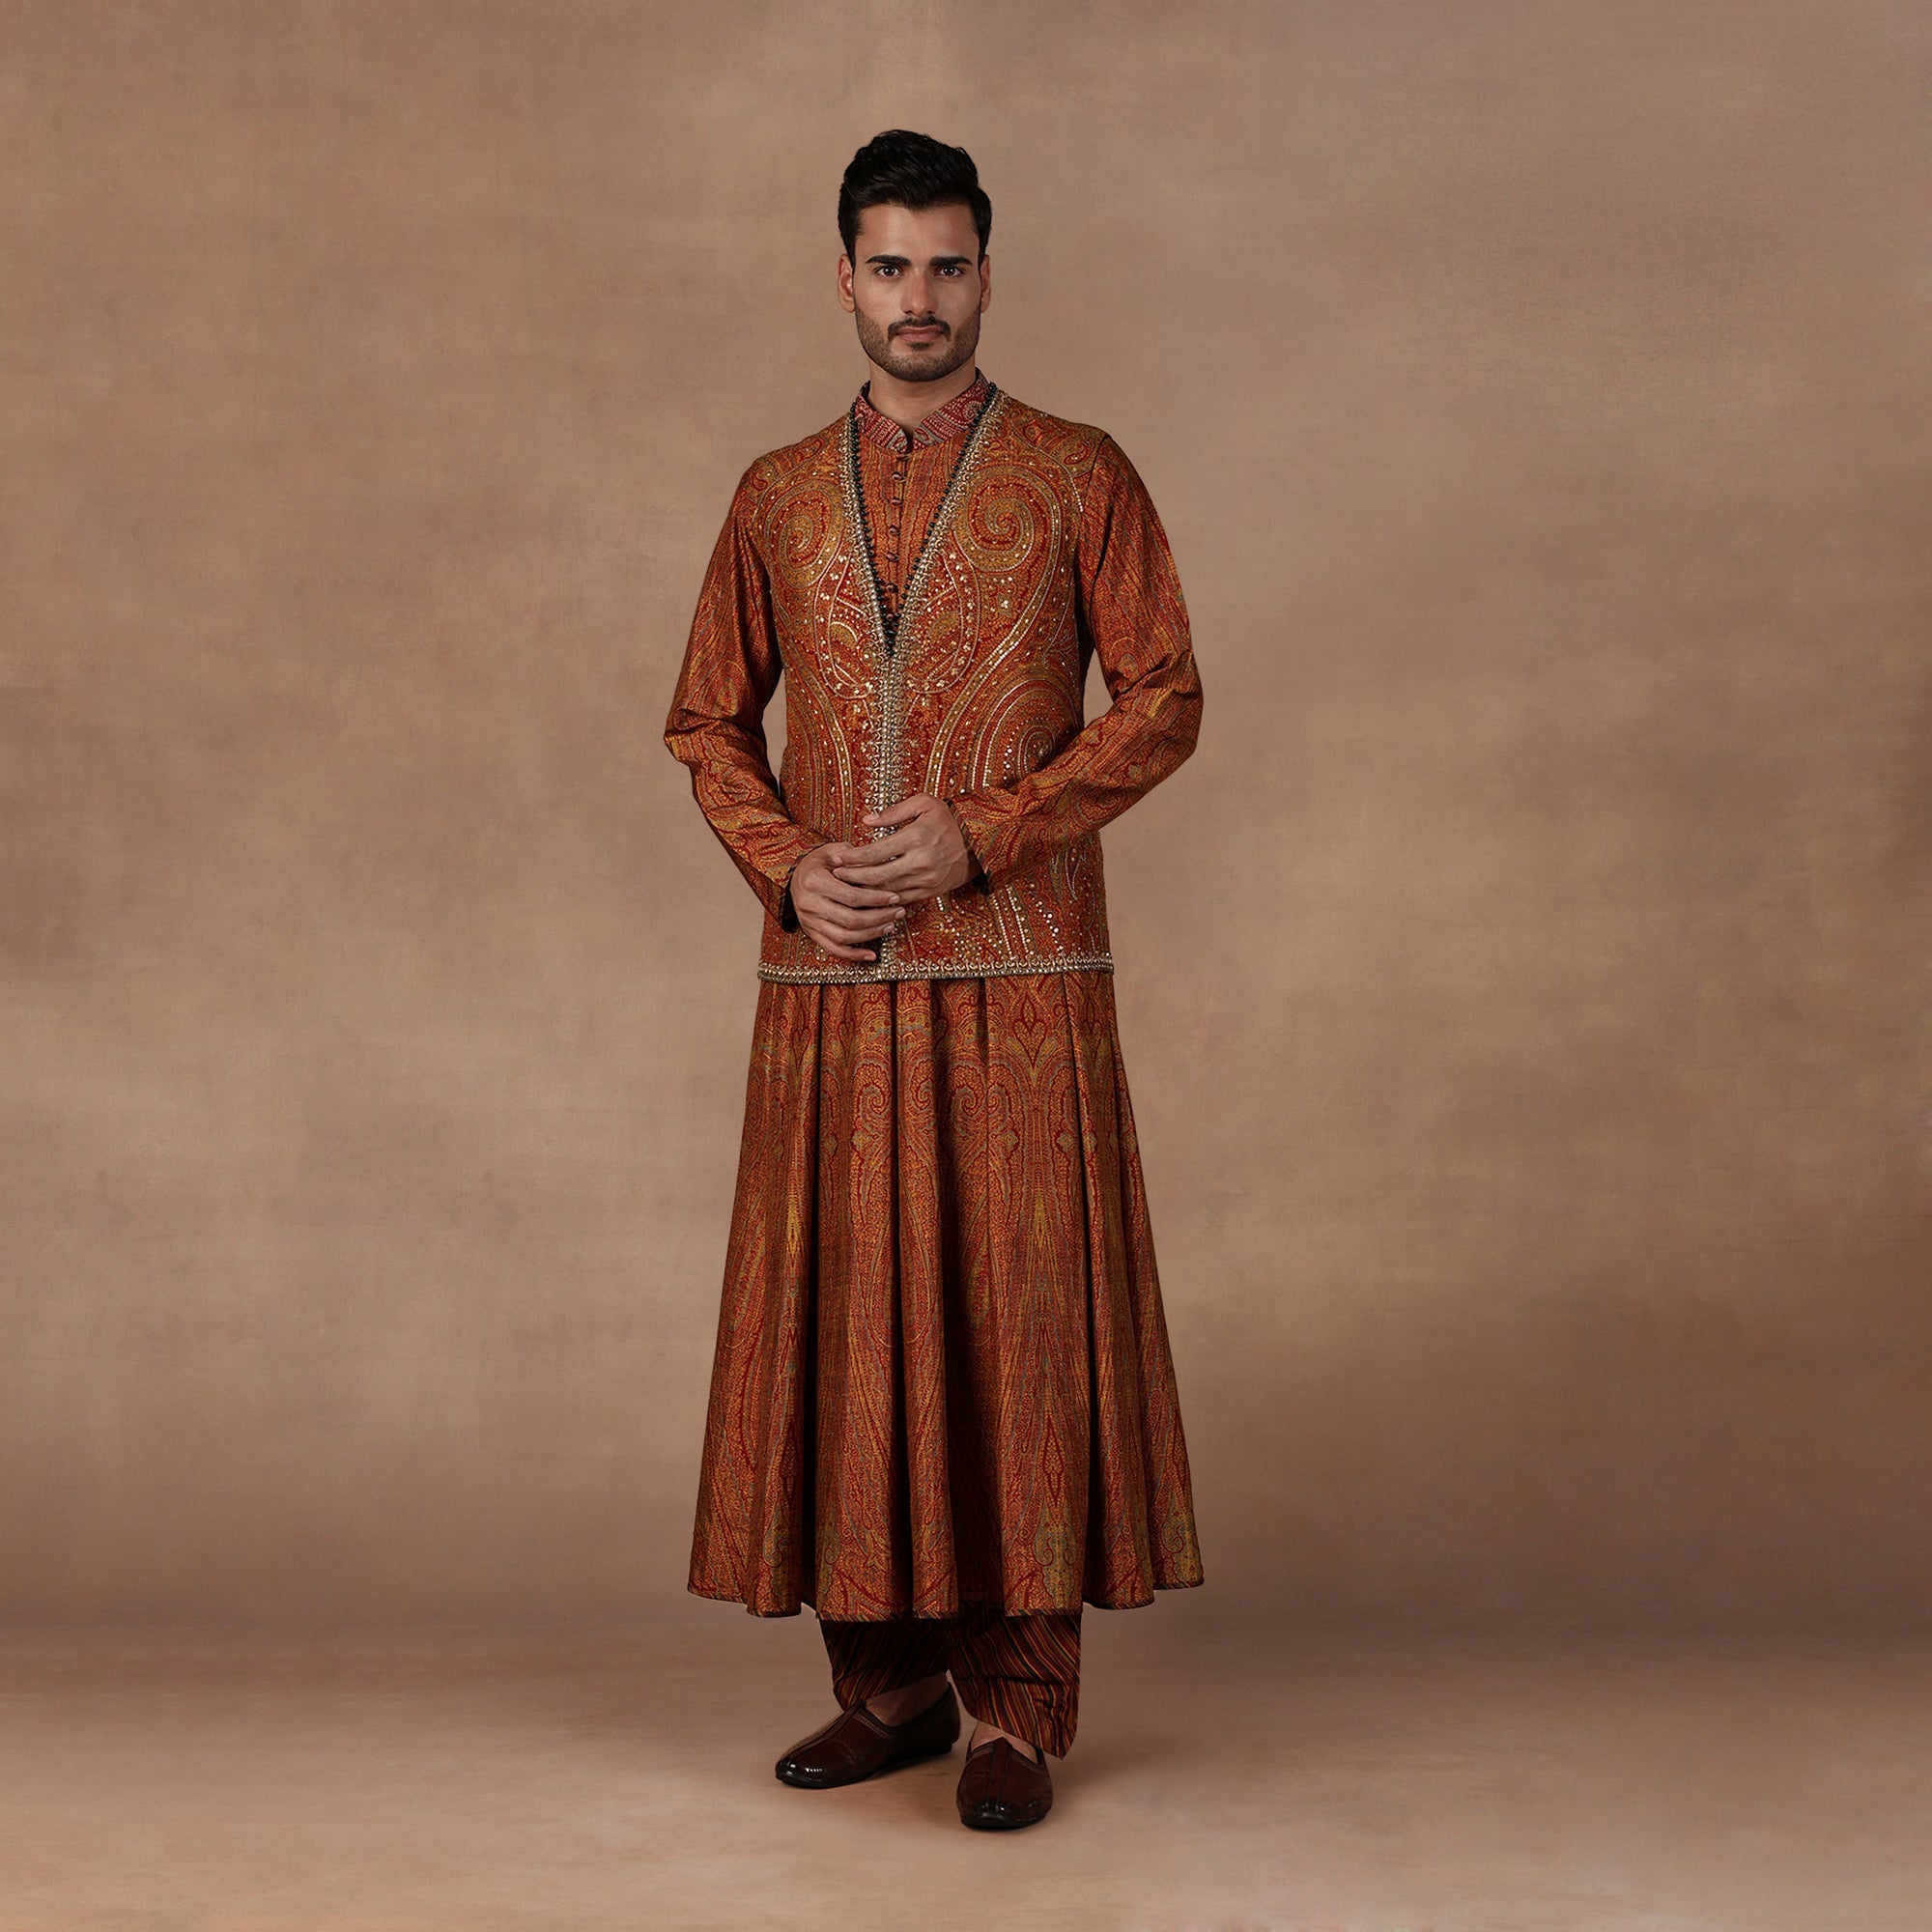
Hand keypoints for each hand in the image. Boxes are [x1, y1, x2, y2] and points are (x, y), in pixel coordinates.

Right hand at [789, 841, 907, 963]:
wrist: (795, 876)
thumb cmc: (818, 863)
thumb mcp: (831, 850)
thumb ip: (851, 855)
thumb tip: (874, 861)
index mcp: (814, 881)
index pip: (851, 896)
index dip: (876, 899)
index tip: (895, 897)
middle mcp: (809, 904)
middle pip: (850, 919)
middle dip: (879, 918)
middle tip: (898, 912)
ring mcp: (809, 921)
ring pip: (843, 937)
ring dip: (871, 935)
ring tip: (890, 925)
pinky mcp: (811, 933)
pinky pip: (833, 949)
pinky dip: (853, 955)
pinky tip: (871, 955)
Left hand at [836, 793, 978, 906]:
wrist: (981, 841)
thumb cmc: (950, 819)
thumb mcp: (924, 803)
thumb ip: (894, 811)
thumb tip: (866, 820)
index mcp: (915, 837)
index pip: (874, 852)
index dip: (852, 857)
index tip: (837, 857)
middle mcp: (920, 861)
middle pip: (876, 875)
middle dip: (853, 877)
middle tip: (836, 875)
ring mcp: (926, 879)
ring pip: (887, 890)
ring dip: (865, 890)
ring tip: (847, 886)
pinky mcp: (931, 891)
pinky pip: (902, 899)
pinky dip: (884, 899)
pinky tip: (871, 896)